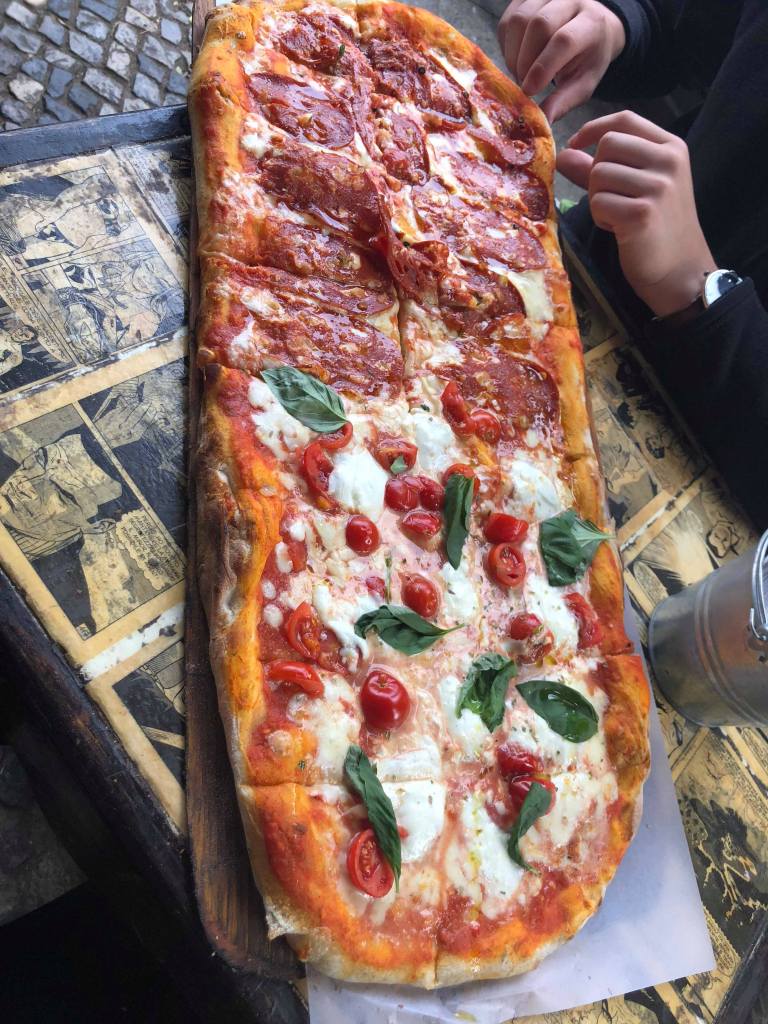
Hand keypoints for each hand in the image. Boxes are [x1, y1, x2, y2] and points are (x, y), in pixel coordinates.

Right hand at [497, 0, 624, 121]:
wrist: (590, 24)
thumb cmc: (587, 58)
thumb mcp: (584, 83)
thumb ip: (564, 101)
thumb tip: (543, 120)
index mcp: (591, 22)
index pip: (563, 40)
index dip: (542, 67)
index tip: (529, 91)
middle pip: (538, 25)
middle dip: (525, 61)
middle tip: (525, 84)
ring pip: (519, 20)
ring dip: (513, 54)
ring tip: (521, 73)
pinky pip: (507, 21)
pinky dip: (506, 46)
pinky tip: (517, 58)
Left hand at [558, 110, 716, 316]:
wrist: (680, 270)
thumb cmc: (656, 228)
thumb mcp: (636, 188)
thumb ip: (600, 168)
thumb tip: (564, 153)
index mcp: (672, 147)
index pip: (625, 119)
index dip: (593, 128)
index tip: (575, 144)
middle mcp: (668, 161)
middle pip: (608, 144)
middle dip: (595, 171)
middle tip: (608, 197)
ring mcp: (657, 186)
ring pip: (599, 174)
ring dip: (597, 198)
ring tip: (618, 215)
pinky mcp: (641, 213)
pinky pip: (598, 202)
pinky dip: (601, 217)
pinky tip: (619, 229)